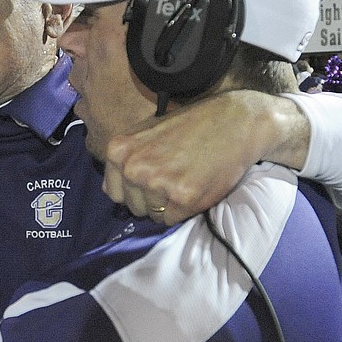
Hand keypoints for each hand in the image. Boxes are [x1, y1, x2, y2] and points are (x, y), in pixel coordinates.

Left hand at [103, 91, 307, 222]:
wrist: (234, 122)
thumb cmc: (189, 127)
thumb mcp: (145, 134)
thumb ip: (125, 161)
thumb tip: (108, 191)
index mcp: (119, 151)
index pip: (114, 193)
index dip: (134, 191)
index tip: (152, 179)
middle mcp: (134, 168)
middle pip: (134, 207)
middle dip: (152, 199)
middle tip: (174, 177)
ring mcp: (158, 184)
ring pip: (153, 215)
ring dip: (169, 205)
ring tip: (186, 179)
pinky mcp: (183, 198)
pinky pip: (172, 219)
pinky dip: (183, 209)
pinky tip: (195, 186)